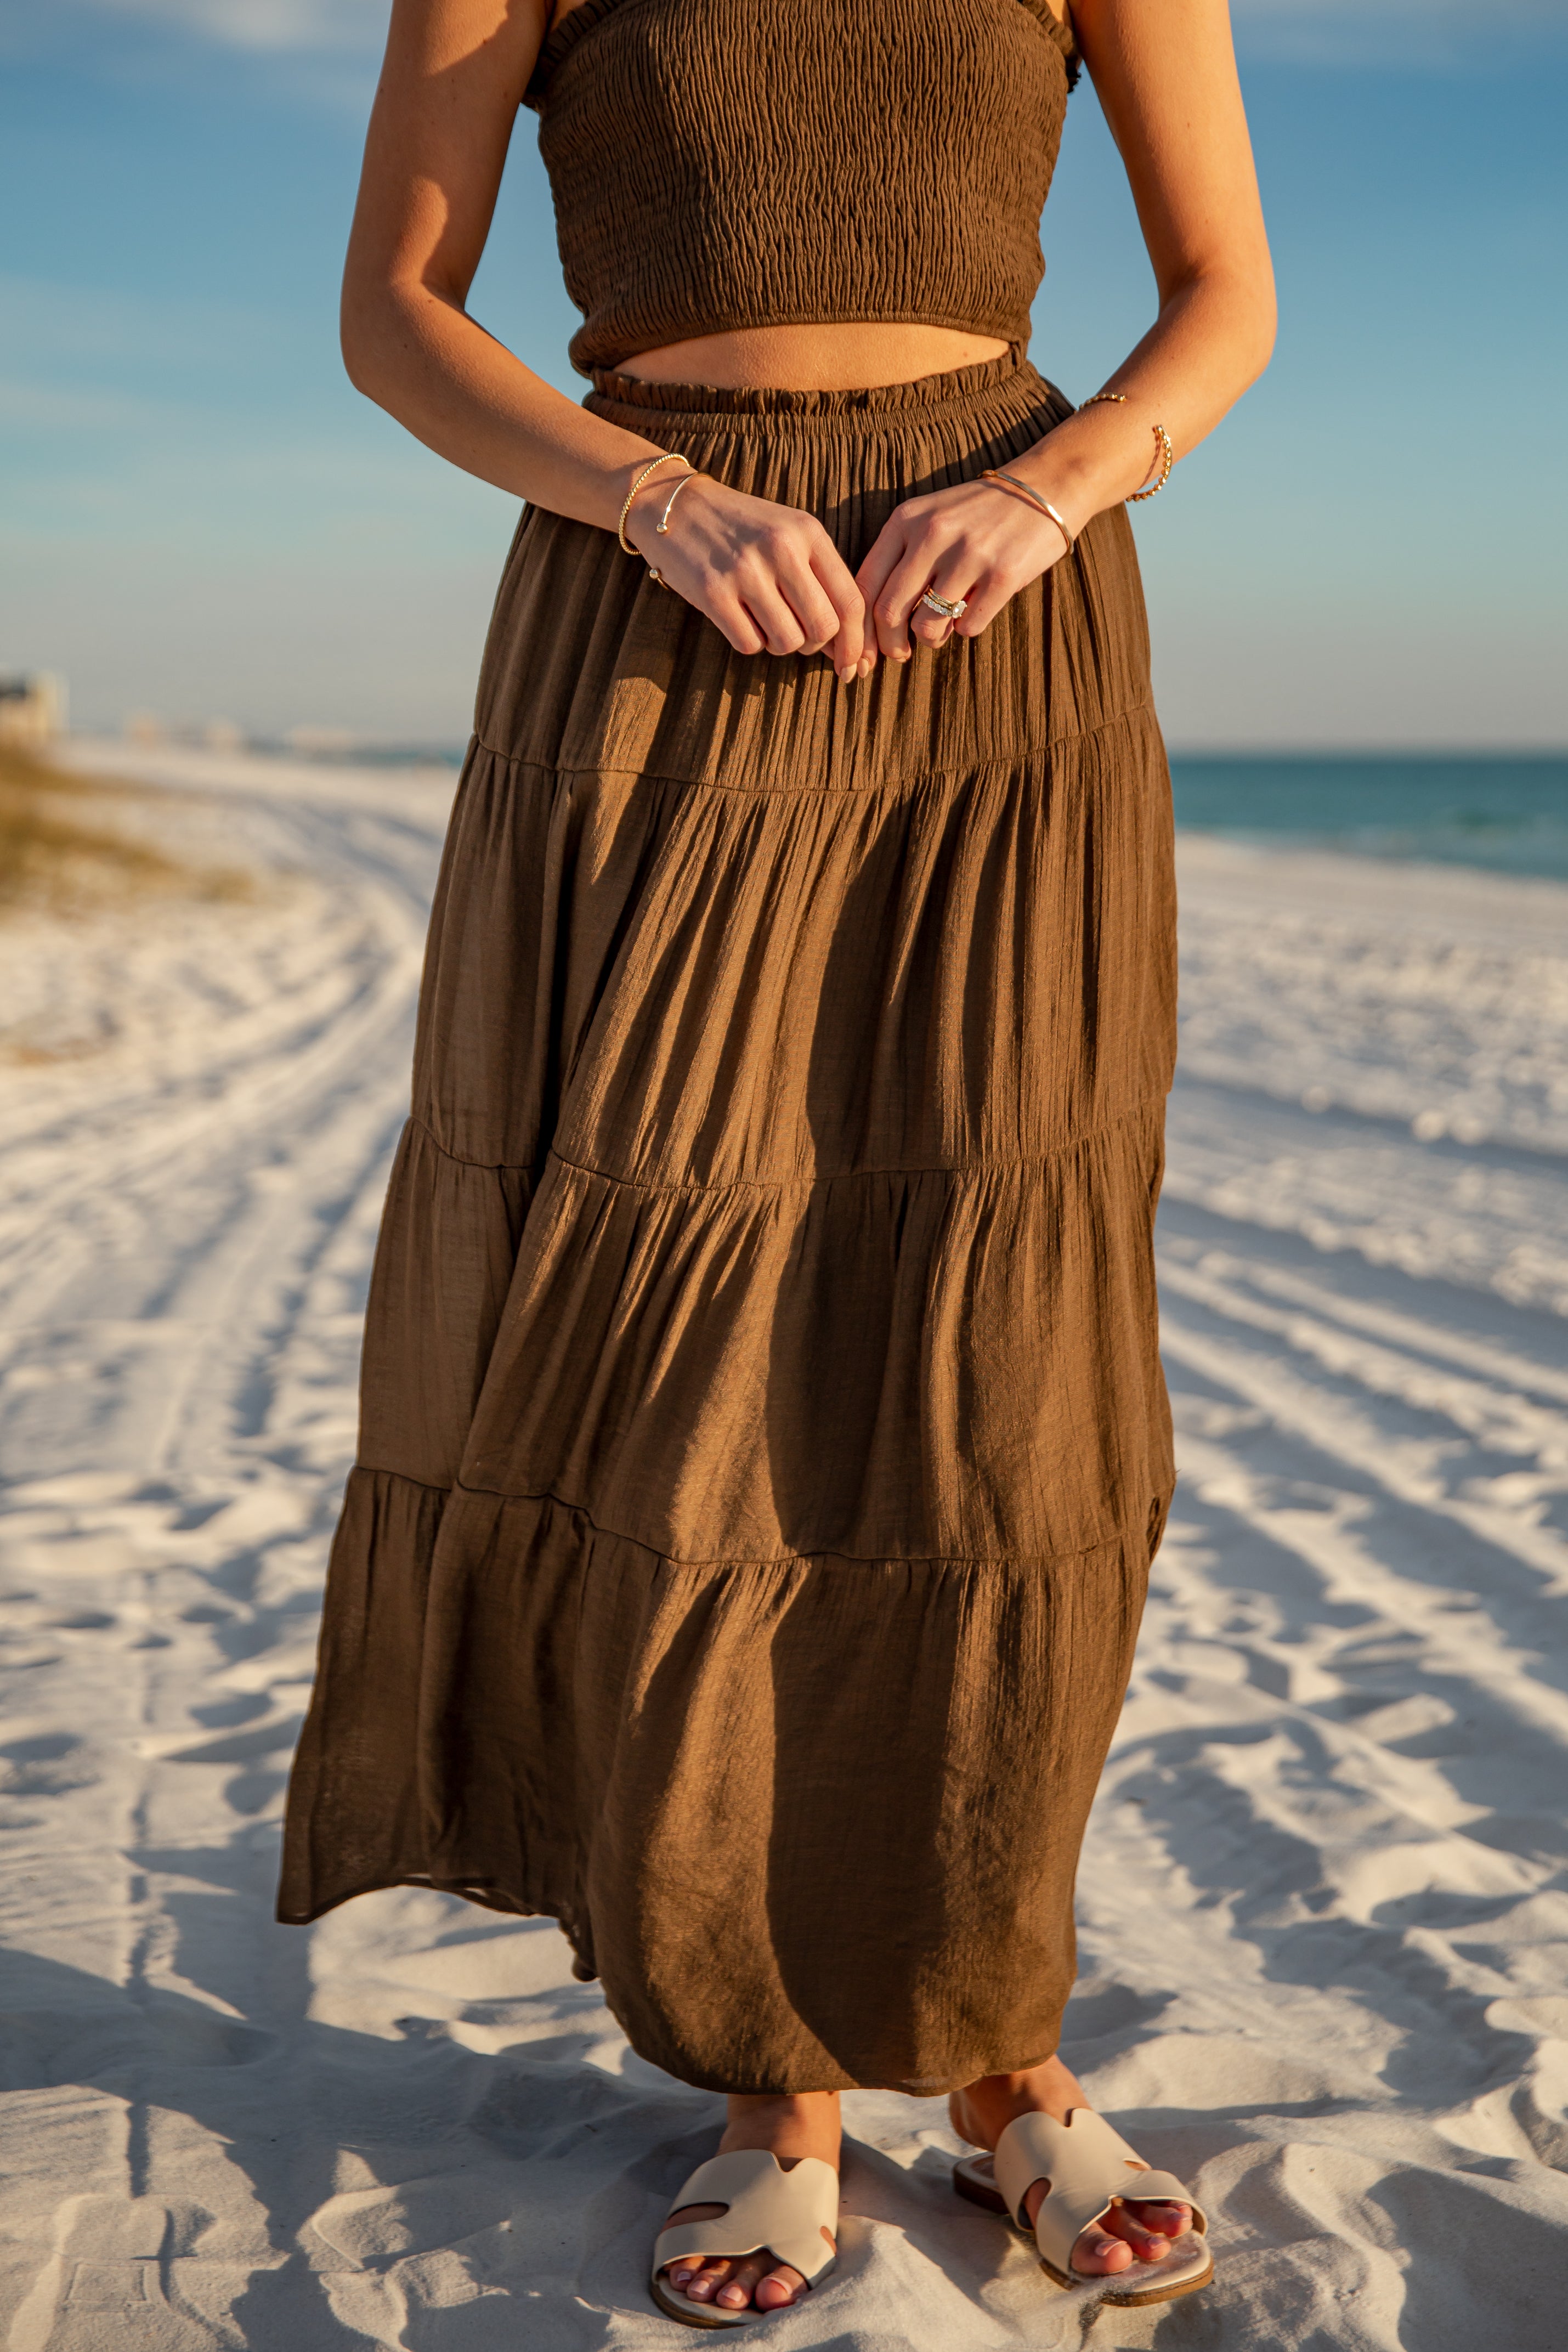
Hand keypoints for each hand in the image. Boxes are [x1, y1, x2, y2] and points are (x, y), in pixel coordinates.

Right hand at [625, 473, 874, 681]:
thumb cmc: (743, 529)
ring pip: (788, 642)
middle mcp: (781, 549)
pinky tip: (739, 618)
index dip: (856, 642)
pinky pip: (750, 644)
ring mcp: (745, 571)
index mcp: (808, 532)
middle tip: (798, 635)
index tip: (852, 664)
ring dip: (780, 644)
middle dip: (815, 644)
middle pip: (823, 628)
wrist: (677, 506)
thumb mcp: (790, 536)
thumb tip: (849, 650)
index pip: (850, 601)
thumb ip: (822, 582)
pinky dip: (749, 641)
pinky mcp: (713, 592)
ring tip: (765, 621)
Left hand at [856, 476, 1074, 661]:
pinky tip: (976, 608)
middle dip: (890, 645)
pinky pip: (968, 628)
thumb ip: (898, 560)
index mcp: (906, 520)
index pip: (865, 585)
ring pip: (927, 626)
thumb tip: (871, 626)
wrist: (1042, 489)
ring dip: (932, 638)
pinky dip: (966, 629)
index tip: (865, 651)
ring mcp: (969, 554)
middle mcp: (933, 534)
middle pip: (889, 612)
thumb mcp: (928, 519)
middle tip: (900, 653)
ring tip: (944, 626)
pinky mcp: (1003, 575)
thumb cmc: (976, 515)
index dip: (859, 629)